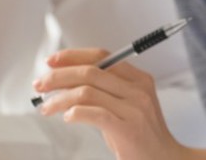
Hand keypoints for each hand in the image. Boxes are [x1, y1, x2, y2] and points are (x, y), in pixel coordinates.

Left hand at [34, 48, 188, 159]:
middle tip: (40, 85)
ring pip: (87, 92)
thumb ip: (106, 91)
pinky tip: (66, 117)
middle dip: (59, 76)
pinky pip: (94, 113)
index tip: (52, 61)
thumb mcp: (128, 105)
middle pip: (91, 72)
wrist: (165, 159)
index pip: (102, 56)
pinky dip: (75, 113)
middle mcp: (138, 90)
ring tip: (47, 107)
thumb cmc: (141, 135)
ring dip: (60, 98)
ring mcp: (134, 108)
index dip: (73, 56)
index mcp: (139, 79)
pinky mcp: (128, 128)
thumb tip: (67, 81)